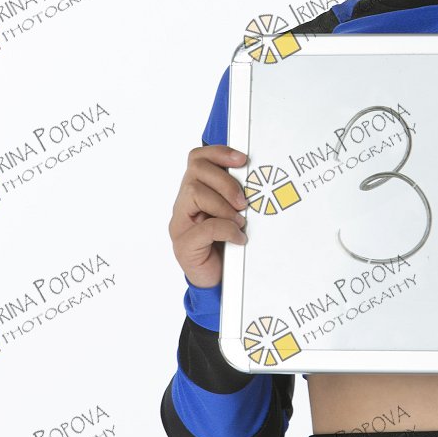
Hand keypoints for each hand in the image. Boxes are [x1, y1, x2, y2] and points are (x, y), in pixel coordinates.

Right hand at [169, 144, 249, 287]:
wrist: (216, 282)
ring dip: (224, 205)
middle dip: (225, 182)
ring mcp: (179, 225)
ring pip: (194, 193)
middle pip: (196, 171)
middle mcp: (182, 205)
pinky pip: (204, 227)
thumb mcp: (233, 215)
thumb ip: (236, 196)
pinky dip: (226, 230)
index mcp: (194, 193)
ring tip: (240, 221)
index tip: (242, 159)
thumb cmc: (225, 245)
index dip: (219, 153)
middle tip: (244, 202)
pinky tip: (238, 238)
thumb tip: (258, 178)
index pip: (197, 159)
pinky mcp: (184, 245)